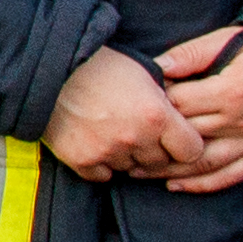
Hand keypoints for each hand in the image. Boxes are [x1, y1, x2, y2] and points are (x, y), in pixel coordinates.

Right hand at [39, 44, 217, 183]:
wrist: (51, 70)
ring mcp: (108, 152)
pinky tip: (95, 142)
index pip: (191, 150)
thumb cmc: (100, 65)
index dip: (184, 144)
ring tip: (112, 131)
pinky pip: (103, 176)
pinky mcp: (83, 161)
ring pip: (131, 169)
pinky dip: (101, 164)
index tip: (174, 138)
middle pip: (159, 163)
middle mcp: (135, 138)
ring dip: (126, 156)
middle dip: (153, 150)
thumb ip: (165, 101)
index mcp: (156, 115)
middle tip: (138, 131)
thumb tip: (181, 117)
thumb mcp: (144, 73)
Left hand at [144, 27, 242, 193]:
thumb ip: (191, 54)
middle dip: (152, 142)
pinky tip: (176, 185)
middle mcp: (239, 122)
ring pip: (203, 164)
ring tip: (138, 171)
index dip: (154, 106)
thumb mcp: (228, 40)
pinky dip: (202, 185)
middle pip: (185, 138)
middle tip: (123, 143)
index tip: (135, 106)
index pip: (178, 106)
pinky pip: (229, 176)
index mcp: (229, 92)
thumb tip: (157, 66)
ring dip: (168, 172)